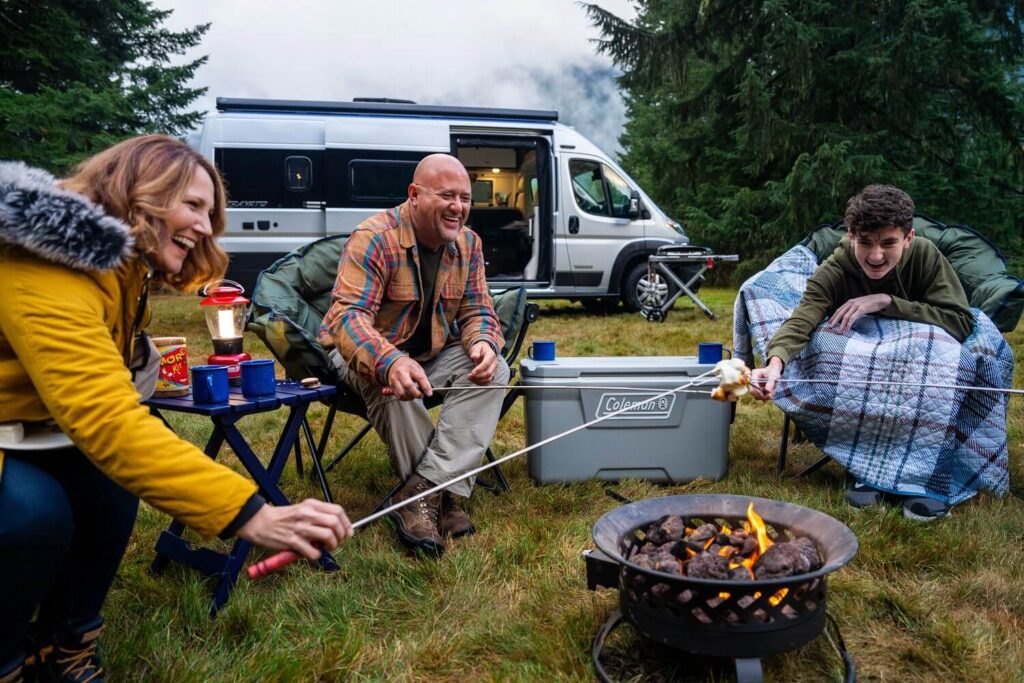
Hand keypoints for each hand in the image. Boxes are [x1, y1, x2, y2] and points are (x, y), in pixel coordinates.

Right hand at [236, 498, 352, 559]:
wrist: (260, 522)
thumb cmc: (283, 518)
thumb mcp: (302, 509)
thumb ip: (319, 515)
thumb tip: (339, 528)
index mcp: (311, 504)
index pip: (338, 510)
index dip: (346, 523)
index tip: (348, 533)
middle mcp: (307, 514)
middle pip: (335, 523)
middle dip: (341, 536)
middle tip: (337, 542)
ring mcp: (300, 528)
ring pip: (328, 536)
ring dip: (331, 545)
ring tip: (325, 547)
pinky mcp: (292, 541)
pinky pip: (313, 552)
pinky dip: (317, 555)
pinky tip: (312, 553)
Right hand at [387, 356, 431, 399]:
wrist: (394, 362)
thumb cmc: (409, 367)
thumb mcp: (418, 368)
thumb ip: (422, 378)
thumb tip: (428, 391)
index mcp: (410, 367)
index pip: (420, 378)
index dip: (426, 387)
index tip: (429, 394)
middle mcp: (401, 373)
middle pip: (408, 386)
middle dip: (416, 394)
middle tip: (421, 395)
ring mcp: (395, 379)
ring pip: (402, 393)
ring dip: (409, 397)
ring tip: (413, 396)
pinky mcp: (391, 385)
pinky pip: (398, 396)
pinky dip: (404, 398)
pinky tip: (408, 395)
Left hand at [467, 341, 497, 384]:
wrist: (485, 351)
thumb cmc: (480, 349)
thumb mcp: (477, 347)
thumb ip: (475, 351)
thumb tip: (474, 357)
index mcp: (491, 355)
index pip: (486, 364)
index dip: (479, 369)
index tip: (472, 372)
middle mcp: (494, 363)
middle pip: (488, 373)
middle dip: (478, 376)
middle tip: (469, 376)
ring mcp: (494, 370)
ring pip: (488, 379)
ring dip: (478, 380)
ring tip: (470, 378)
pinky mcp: (492, 374)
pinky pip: (487, 381)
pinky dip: (480, 383)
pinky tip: (474, 380)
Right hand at [749, 357, 783, 399]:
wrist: (774, 372)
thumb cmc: (774, 372)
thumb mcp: (774, 376)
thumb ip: (771, 383)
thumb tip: (768, 391)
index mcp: (755, 373)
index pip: (753, 383)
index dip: (757, 389)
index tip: (763, 394)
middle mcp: (753, 380)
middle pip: (752, 391)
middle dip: (760, 395)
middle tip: (769, 396)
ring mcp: (754, 386)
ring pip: (756, 395)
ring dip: (764, 397)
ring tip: (772, 394)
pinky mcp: (757, 390)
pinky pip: (759, 397)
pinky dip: (765, 397)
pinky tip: (770, 394)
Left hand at [828, 294, 891, 334]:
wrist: (881, 299)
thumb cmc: (870, 303)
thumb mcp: (858, 305)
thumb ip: (852, 310)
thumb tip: (846, 318)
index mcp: (849, 302)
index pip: (839, 310)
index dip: (833, 317)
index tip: (829, 323)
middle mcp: (851, 303)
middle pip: (840, 313)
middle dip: (834, 321)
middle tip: (830, 328)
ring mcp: (856, 305)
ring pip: (846, 316)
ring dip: (841, 325)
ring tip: (839, 331)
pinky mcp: (862, 309)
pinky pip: (853, 317)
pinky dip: (849, 323)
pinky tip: (847, 328)